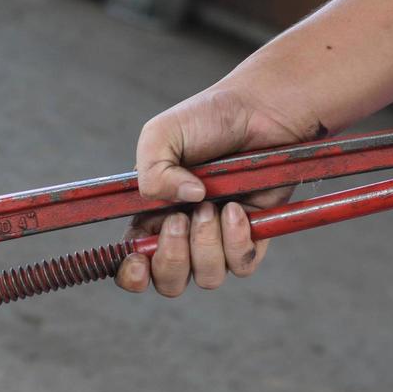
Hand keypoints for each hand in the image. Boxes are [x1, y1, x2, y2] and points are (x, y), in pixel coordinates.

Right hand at [116, 86, 322, 296]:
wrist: (261, 109)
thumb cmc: (208, 117)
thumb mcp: (160, 134)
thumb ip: (151, 173)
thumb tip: (181, 203)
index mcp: (151, 216)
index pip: (134, 264)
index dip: (132, 274)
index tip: (138, 260)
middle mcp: (184, 235)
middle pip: (169, 282)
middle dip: (172, 258)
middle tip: (179, 219)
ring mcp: (219, 239)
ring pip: (207, 277)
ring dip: (206, 244)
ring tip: (211, 205)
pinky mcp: (253, 236)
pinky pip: (242, 265)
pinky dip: (237, 241)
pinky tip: (236, 208)